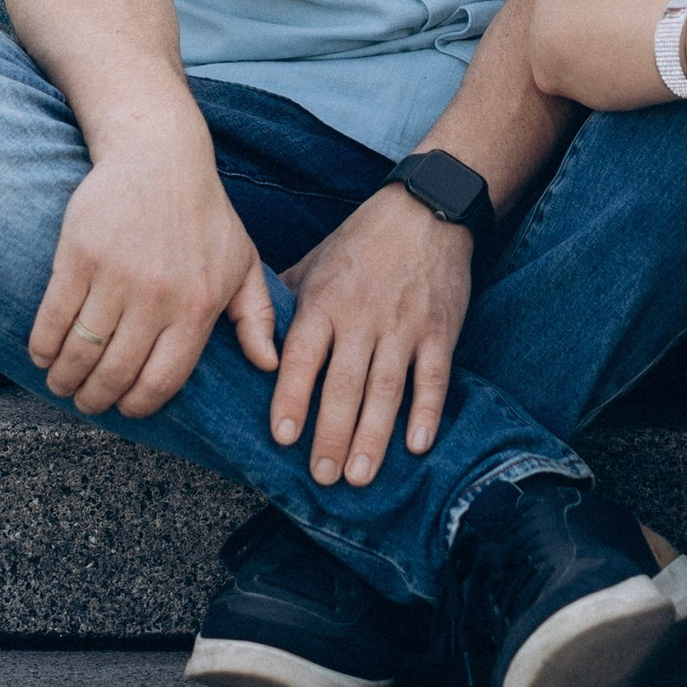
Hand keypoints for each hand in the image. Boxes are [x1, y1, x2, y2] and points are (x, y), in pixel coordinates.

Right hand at [28, 115, 276, 418]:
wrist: (159, 154)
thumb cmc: (204, 213)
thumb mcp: (242, 262)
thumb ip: (257, 316)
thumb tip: (268, 365)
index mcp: (198, 306)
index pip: (162, 381)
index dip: (137, 404)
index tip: (124, 408)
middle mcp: (158, 297)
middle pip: (115, 374)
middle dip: (95, 399)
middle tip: (86, 401)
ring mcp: (116, 276)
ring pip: (80, 353)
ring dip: (64, 379)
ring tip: (61, 382)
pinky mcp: (78, 255)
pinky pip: (53, 319)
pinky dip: (43, 347)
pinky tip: (42, 354)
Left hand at [270, 183, 474, 483]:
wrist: (427, 210)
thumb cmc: (361, 242)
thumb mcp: (314, 262)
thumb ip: (283, 302)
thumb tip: (247, 337)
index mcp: (325, 301)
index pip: (304, 356)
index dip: (293, 397)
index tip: (284, 437)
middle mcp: (362, 316)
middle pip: (345, 383)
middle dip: (333, 433)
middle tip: (322, 476)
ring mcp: (404, 325)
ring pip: (387, 388)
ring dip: (374, 435)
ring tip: (360, 475)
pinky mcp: (440, 330)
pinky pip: (434, 377)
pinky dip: (427, 412)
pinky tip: (417, 446)